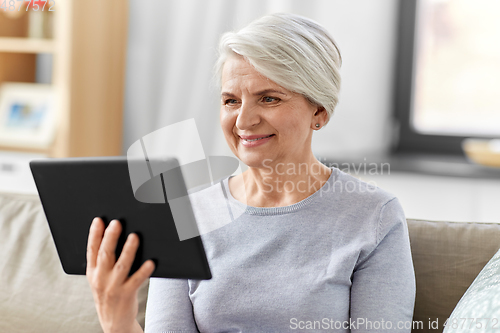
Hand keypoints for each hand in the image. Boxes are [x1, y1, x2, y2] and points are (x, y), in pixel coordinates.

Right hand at [86, 217, 154, 332]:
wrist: (113, 321)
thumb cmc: (109, 293)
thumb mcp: (99, 277)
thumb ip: (102, 260)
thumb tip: (110, 234)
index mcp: (93, 272)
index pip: (92, 250)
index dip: (94, 234)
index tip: (99, 220)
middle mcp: (101, 279)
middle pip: (105, 255)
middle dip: (110, 238)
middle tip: (117, 223)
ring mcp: (113, 287)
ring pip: (121, 265)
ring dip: (128, 250)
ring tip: (134, 237)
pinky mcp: (126, 295)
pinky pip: (137, 280)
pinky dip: (144, 271)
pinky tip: (151, 262)